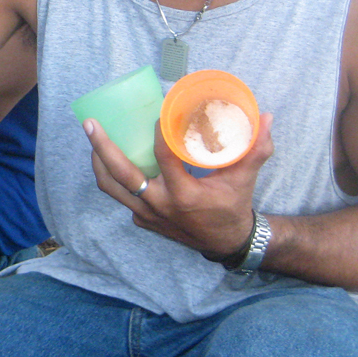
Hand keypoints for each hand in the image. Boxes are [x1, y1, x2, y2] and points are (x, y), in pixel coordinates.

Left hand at [82, 113, 274, 259]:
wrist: (225, 244)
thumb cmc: (233, 207)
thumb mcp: (244, 179)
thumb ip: (255, 149)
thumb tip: (266, 117)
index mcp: (183, 195)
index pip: (163, 157)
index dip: (158, 132)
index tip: (156, 112)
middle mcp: (159, 206)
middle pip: (120, 175)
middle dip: (102, 147)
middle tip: (90, 123)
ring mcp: (147, 215)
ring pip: (112, 188)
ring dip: (99, 162)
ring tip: (94, 136)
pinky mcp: (142, 220)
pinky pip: (121, 196)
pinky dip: (114, 177)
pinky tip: (111, 156)